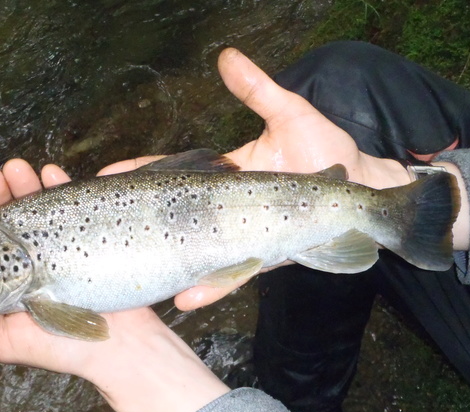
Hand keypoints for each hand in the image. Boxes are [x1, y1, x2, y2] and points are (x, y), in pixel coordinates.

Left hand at [0, 160, 228, 411]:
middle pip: (4, 224)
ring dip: (24, 186)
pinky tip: (50, 172)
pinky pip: (73, 209)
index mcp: (4, 288)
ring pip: (36, 211)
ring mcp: (58, 251)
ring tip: (16, 167)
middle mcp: (28, 266)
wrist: (124, 346)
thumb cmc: (65, 350)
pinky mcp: (87, 241)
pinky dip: (62, 187)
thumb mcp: (8, 341)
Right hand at [101, 48, 411, 310]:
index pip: (175, 170)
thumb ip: (257, 91)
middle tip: (109, 228)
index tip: (108, 174)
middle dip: (144, 222)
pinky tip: (188, 297)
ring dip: (170, 263)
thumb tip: (227, 56)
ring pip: (197, 251)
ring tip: (142, 274)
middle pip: (177, 215)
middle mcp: (227, 207)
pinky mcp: (263, 256)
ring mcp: (242, 234)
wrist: (361, 191)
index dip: (142, 172)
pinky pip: (233, 274)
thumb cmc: (326, 150)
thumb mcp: (290, 115)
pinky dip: (212, 285)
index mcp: (225, 174)